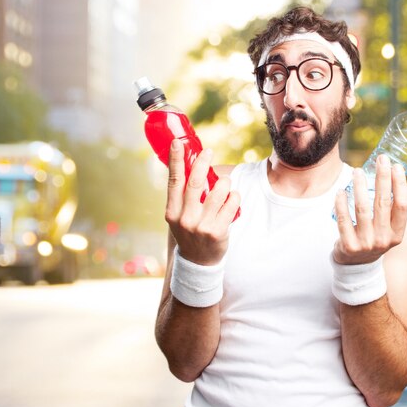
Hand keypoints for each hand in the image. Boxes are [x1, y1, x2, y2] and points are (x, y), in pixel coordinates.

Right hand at [164, 139, 239, 265]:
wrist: (198, 262)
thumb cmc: (189, 232)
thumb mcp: (178, 216)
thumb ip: (181, 196)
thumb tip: (188, 166)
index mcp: (172, 212)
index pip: (174, 181)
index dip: (176, 161)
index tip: (177, 143)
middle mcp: (185, 218)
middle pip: (195, 183)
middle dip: (202, 163)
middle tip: (208, 151)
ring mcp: (201, 225)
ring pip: (218, 191)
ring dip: (224, 183)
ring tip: (225, 184)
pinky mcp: (218, 231)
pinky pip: (232, 204)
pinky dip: (235, 196)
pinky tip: (233, 198)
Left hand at [333, 155, 406, 264]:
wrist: (356, 266)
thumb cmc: (372, 238)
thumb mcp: (387, 229)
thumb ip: (389, 209)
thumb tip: (388, 174)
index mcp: (397, 234)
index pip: (402, 205)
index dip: (400, 185)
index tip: (396, 166)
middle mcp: (384, 239)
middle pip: (383, 203)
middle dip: (382, 178)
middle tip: (381, 159)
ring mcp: (366, 243)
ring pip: (362, 209)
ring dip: (359, 186)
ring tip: (357, 171)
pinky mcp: (348, 245)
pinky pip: (344, 219)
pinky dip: (341, 203)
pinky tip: (341, 191)